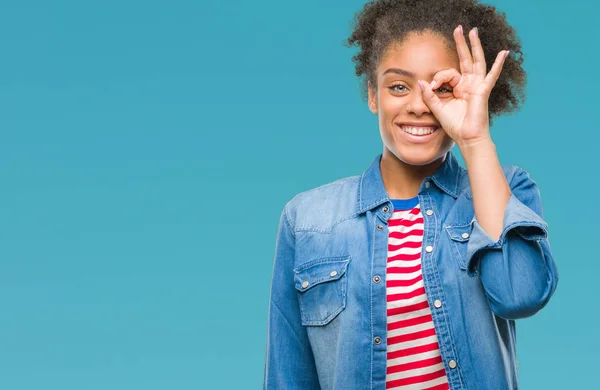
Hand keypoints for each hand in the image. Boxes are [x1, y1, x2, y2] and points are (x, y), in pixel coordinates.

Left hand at [417, 25, 508, 147]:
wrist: (466, 137)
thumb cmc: (454, 125)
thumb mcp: (437, 108)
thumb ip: (429, 95)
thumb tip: (420, 81)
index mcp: (458, 88)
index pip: (448, 73)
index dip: (438, 77)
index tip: (432, 86)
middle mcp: (468, 84)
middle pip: (465, 59)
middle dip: (461, 44)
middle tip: (458, 29)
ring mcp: (477, 86)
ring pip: (476, 62)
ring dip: (475, 46)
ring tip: (473, 31)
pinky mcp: (482, 91)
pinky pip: (491, 76)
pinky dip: (498, 64)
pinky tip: (503, 53)